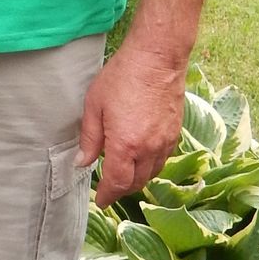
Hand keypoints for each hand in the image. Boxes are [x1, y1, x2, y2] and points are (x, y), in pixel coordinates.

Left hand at [77, 39, 186, 206]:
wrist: (157, 58)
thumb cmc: (122, 77)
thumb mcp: (94, 106)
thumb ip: (90, 138)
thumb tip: (82, 162)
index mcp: (125, 145)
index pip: (117, 183)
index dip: (107, 195)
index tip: (101, 201)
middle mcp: (149, 148)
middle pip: (136, 183)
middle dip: (122, 190)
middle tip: (109, 189)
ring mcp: (165, 141)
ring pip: (152, 173)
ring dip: (138, 179)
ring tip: (124, 175)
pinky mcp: (176, 132)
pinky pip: (163, 159)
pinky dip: (151, 165)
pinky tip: (142, 157)